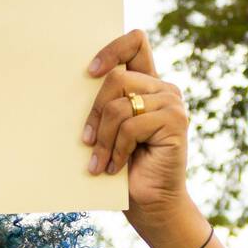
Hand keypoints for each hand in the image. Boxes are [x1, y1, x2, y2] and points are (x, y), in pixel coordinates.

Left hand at [81, 28, 189, 222]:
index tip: (89, 72)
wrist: (150, 205)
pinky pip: (131, 126)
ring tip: (99, 163)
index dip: (112, 50)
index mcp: (147, 84)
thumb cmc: (125, 170)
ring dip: (104, 139)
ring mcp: (172, 104)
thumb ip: (104, 105)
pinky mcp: (176, 122)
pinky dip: (117, 150)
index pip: (135, 42)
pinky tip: (115, 168)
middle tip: (86, 142)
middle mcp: (163, 89)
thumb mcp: (109, 132)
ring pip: (120, 105)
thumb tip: (71, 83)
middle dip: (95, 113)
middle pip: (118, 78)